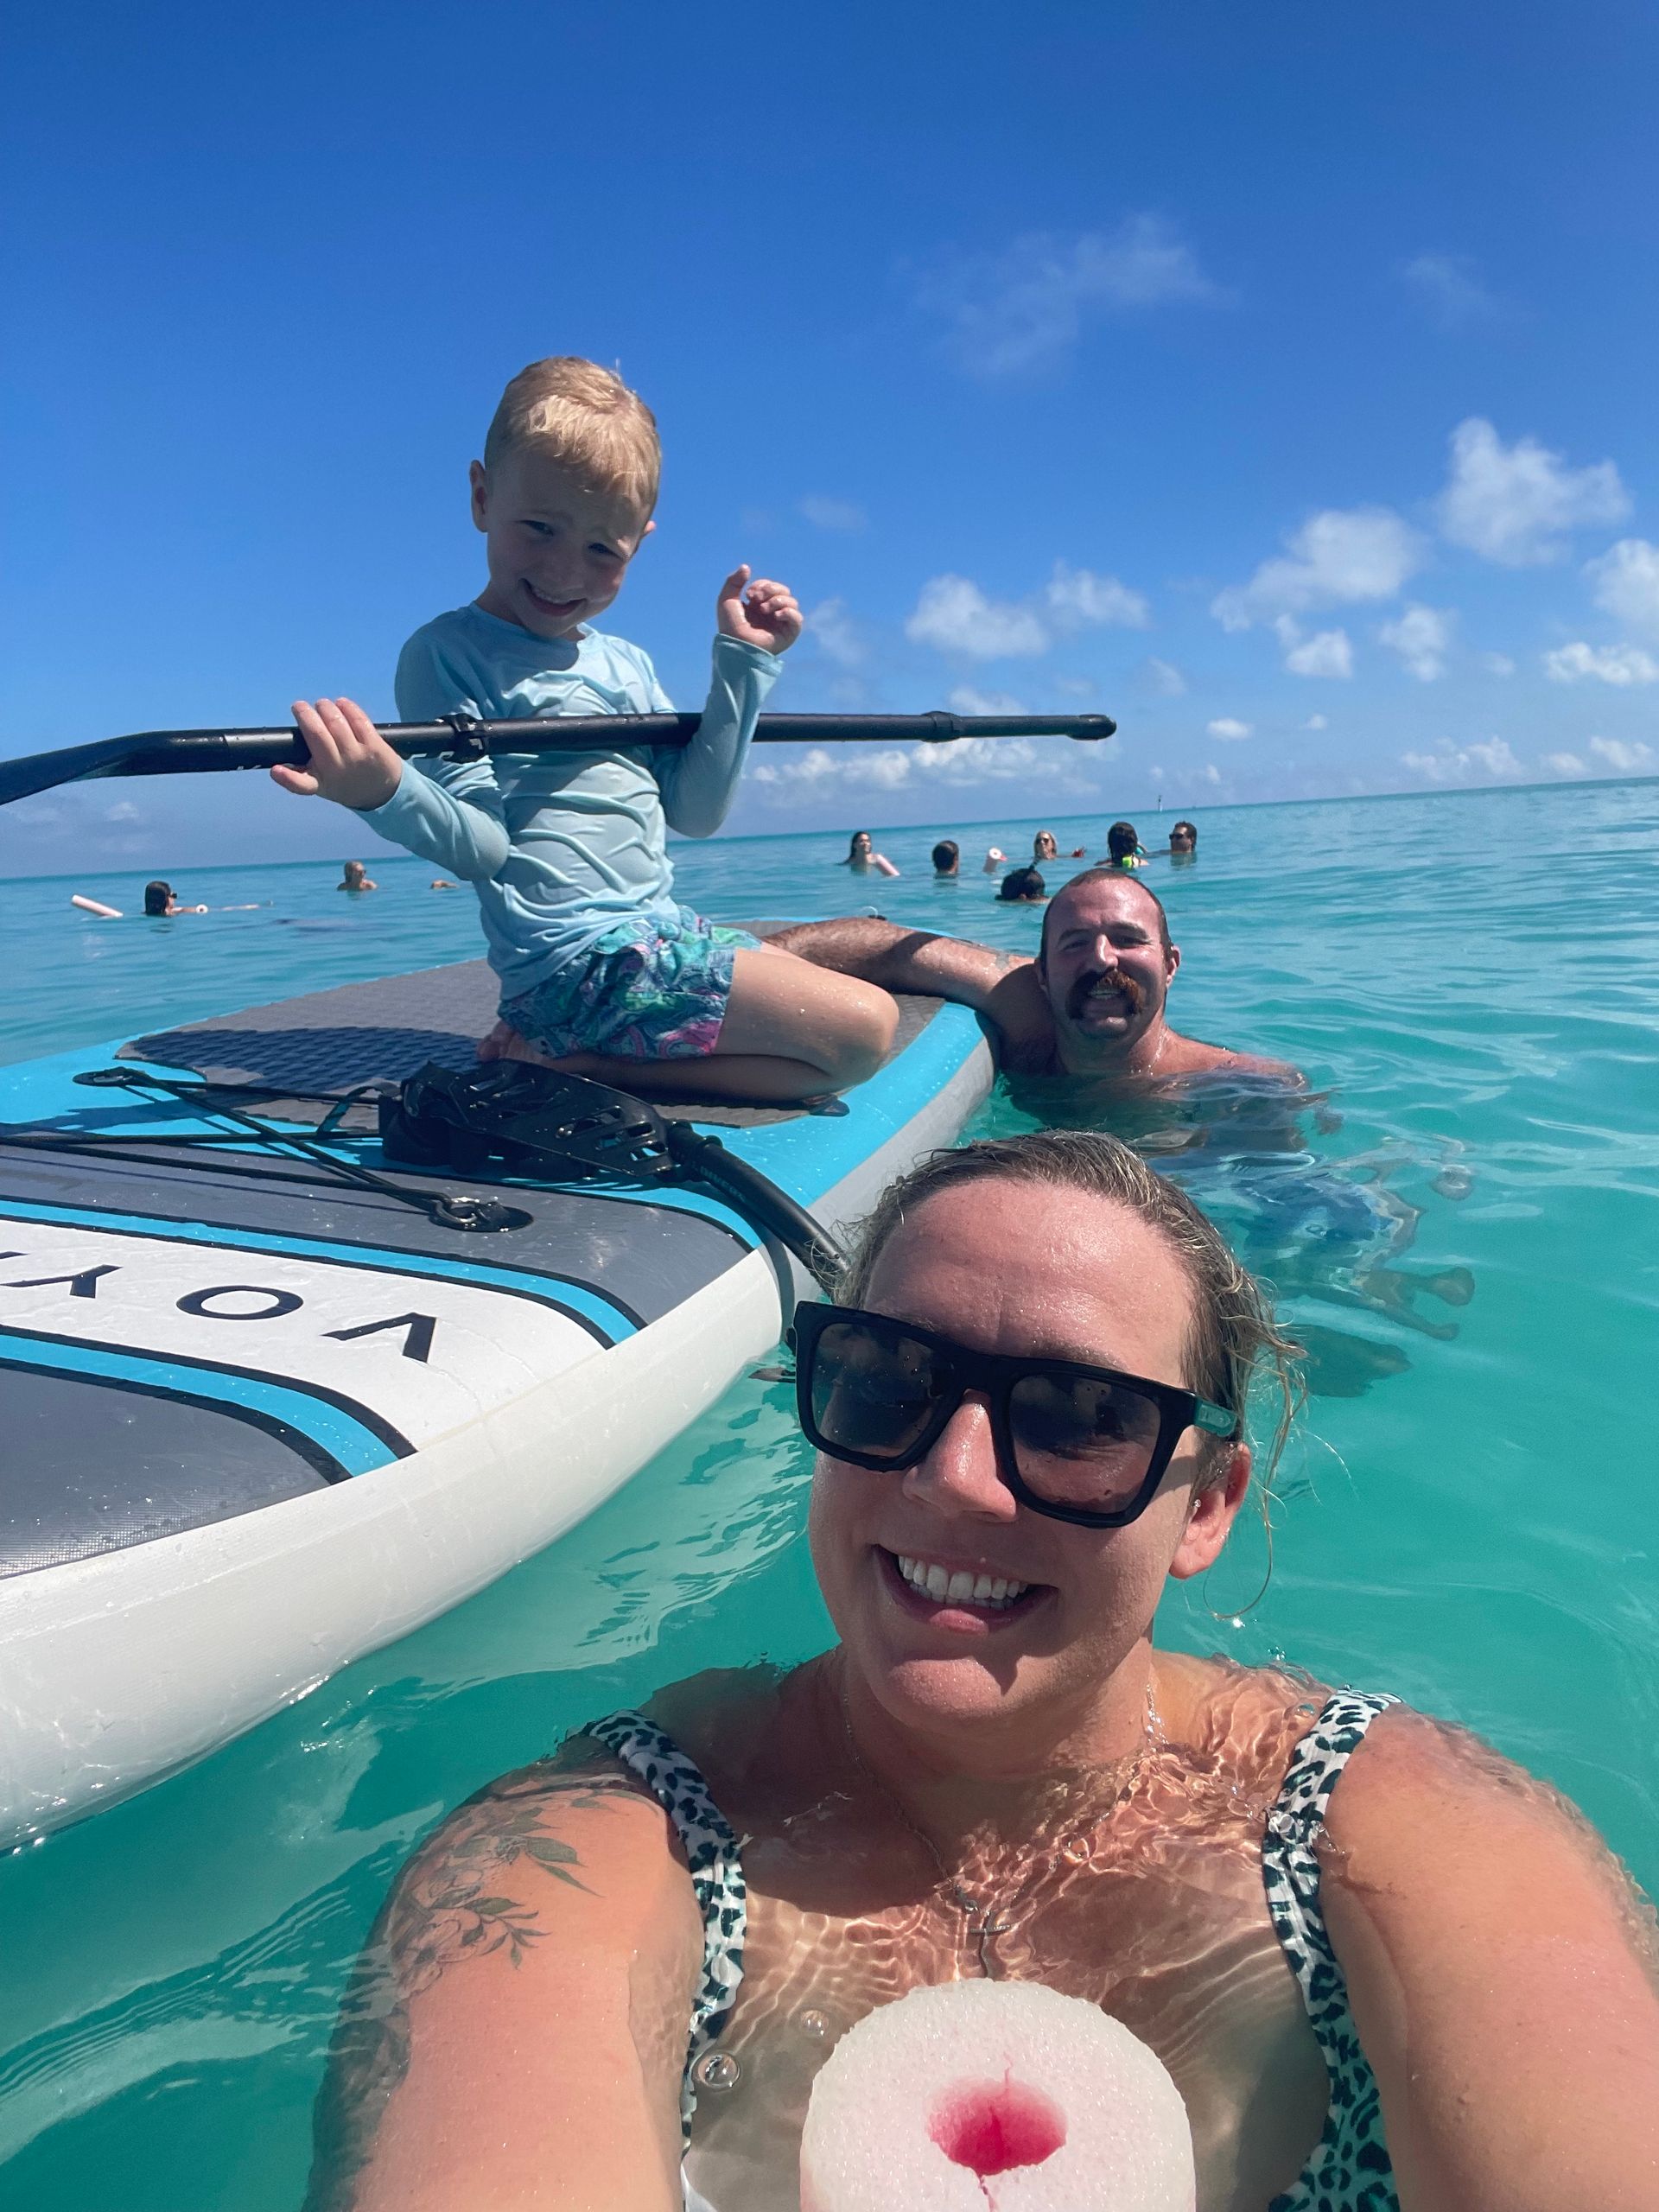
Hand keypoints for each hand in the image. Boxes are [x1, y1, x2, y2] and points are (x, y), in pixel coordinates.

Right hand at [271, 698, 403, 809]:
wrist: (385, 791)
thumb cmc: (344, 781)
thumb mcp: (322, 785)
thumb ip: (302, 773)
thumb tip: (278, 763)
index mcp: (320, 783)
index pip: (301, 784)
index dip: (287, 778)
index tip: (275, 770)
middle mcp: (338, 770)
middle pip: (317, 734)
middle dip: (305, 714)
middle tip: (299, 706)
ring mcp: (358, 757)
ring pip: (336, 722)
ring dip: (325, 707)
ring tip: (321, 705)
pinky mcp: (375, 746)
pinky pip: (357, 719)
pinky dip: (346, 707)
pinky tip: (340, 703)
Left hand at [717, 565, 803, 654]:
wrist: (736, 645)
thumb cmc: (730, 626)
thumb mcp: (726, 599)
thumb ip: (734, 581)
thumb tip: (747, 567)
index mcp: (760, 605)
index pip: (770, 586)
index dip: (762, 585)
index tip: (749, 594)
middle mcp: (772, 613)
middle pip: (784, 590)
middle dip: (771, 589)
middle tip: (756, 599)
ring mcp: (782, 623)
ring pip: (792, 601)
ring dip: (777, 600)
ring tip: (764, 609)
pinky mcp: (789, 633)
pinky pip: (797, 617)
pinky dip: (788, 612)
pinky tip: (776, 615)